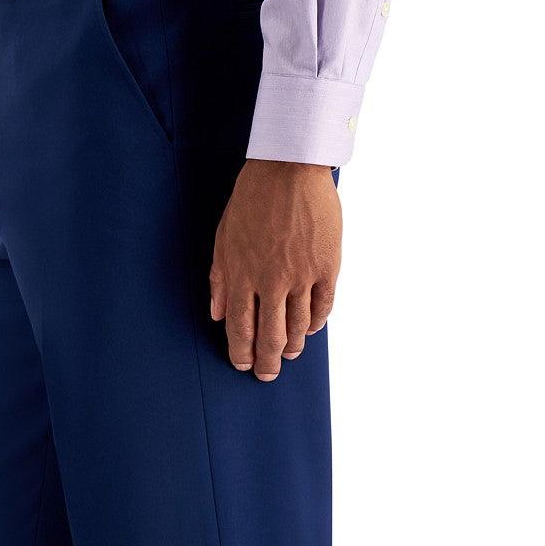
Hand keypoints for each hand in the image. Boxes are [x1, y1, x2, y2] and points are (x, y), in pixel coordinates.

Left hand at [209, 159, 341, 381]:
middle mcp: (271, 282)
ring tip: (290, 355)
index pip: (240, 328)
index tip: (243, 365)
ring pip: (299, 327)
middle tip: (268, 375)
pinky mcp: (327, 267)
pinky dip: (316, 323)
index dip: (241, 352)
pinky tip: (311, 329)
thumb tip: (217, 314)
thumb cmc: (252, 200)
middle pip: (270, 337)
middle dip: (268, 363)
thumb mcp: (224, 238)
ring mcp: (301, 276)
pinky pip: (323, 306)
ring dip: (294, 347)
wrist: (289, 169)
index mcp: (242, 276)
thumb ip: (220, 279)